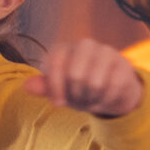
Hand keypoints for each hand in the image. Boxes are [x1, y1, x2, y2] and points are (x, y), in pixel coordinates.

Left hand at [25, 39, 144, 117]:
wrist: (111, 90)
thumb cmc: (80, 89)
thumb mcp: (60, 91)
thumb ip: (44, 88)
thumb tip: (26, 87)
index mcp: (65, 49)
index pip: (55, 64)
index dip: (55, 88)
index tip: (58, 104)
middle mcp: (84, 45)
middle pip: (75, 75)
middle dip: (76, 96)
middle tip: (79, 101)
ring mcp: (105, 51)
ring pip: (94, 82)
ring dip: (91, 99)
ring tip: (90, 100)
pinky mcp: (122, 63)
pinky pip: (111, 87)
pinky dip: (105, 100)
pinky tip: (104, 99)